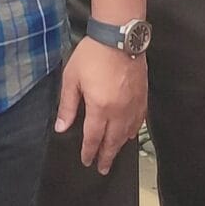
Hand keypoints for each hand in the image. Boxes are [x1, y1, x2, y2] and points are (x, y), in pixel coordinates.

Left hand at [57, 38, 146, 174]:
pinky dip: (133, 131)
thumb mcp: (72, 78)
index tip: (87, 161)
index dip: (89, 152)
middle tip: (102, 169)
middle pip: (113, 141)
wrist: (119, 36)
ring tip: (114, 154)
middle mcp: (119, 111)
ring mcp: (134, 104)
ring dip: (119, 146)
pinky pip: (139, 121)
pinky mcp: (143, 96)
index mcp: (100, 108)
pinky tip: (129, 134)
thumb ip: (68, 106)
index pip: (93, 138)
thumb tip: (61, 128)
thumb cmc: (93, 55)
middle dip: (106, 156)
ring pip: (128, 133)